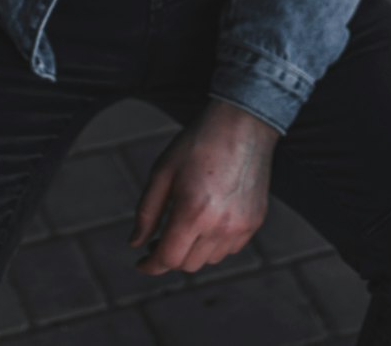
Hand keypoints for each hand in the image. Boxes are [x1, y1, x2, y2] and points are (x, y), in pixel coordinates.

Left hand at [128, 100, 278, 274]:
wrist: (241, 125)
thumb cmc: (197, 144)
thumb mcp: (162, 171)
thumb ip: (147, 212)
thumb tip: (136, 243)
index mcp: (193, 212)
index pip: (169, 258)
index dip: (151, 265)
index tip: (141, 263)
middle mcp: (220, 226)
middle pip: (188, 264)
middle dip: (170, 256)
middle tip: (159, 239)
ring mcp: (240, 227)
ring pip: (209, 260)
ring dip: (192, 251)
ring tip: (184, 224)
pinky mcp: (254, 222)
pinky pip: (229, 249)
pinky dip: (214, 243)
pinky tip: (207, 219)